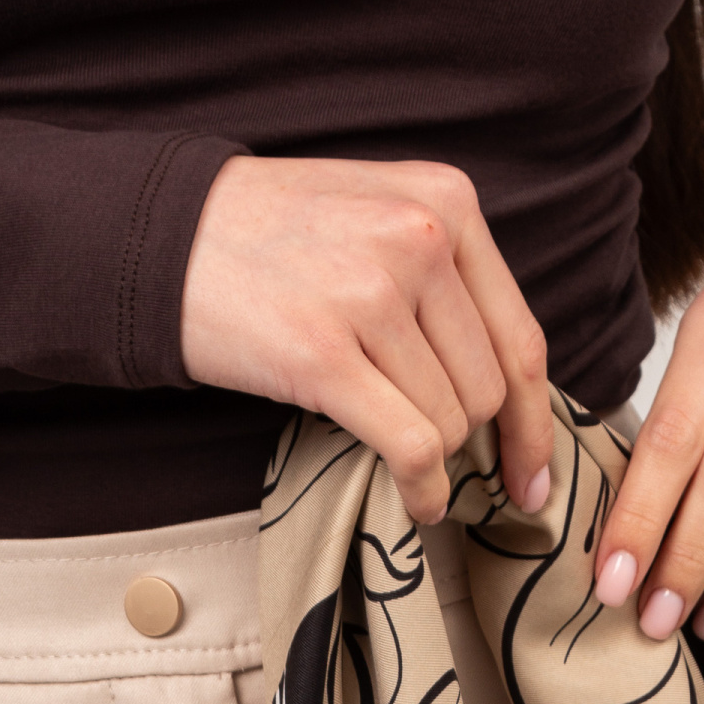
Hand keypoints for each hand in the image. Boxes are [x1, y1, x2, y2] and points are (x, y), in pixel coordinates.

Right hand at [181, 156, 553, 529]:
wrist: (169, 236)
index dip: (535, 423)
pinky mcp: (325, 353)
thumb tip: (506, 383)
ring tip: (406, 468)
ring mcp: (372, 293)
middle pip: (487, 390)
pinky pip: (412, 447)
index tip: (534, 475)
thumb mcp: (380, 217)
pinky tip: (417, 501)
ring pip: (451, 422)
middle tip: (442, 465)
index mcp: (446, 202)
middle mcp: (419, 239)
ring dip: (434, 463)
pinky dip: (423, 490)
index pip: (520, 338)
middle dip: (470, 442)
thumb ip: (447, 275)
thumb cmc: (274, 239)